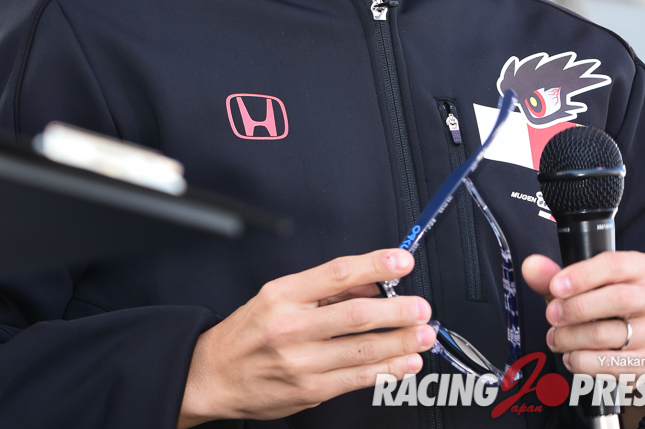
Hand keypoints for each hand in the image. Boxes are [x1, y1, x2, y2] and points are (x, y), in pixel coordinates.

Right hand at [177, 248, 435, 426]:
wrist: (213, 375)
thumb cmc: (248, 332)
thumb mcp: (278, 296)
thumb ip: (324, 289)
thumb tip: (370, 283)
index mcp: (284, 295)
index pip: (337, 273)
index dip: (375, 266)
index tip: (402, 261)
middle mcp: (292, 327)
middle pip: (355, 315)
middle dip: (396, 311)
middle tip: (422, 307)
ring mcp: (301, 362)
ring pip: (361, 351)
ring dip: (399, 342)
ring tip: (424, 335)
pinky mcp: (309, 391)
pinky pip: (355, 380)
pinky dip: (386, 372)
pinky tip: (404, 364)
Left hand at [523, 252, 644, 426]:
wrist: (630, 330)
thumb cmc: (603, 297)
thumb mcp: (580, 281)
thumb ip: (553, 274)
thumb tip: (531, 267)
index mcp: (642, 267)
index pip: (613, 265)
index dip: (581, 276)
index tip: (555, 287)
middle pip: (618, 299)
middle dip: (576, 308)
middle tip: (551, 315)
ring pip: (612, 334)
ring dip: (574, 338)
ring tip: (555, 337)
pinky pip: (613, 365)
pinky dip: (584, 362)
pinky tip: (570, 356)